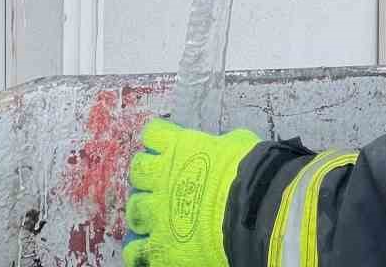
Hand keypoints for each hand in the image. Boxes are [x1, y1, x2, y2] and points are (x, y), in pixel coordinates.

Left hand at [124, 118, 260, 266]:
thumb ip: (219, 146)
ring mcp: (158, 212)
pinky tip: (146, 251)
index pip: (154, 134)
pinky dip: (139, 251)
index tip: (164, 146)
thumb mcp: (237, 144)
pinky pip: (136, 252)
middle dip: (146, 177)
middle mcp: (162, 177)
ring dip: (142, 211)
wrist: (250, 209)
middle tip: (159, 184)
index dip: (158, 140)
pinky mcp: (161, 246)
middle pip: (138, 171)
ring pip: (134, 208)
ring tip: (153, 218)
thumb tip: (221, 148)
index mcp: (181, 148)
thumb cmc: (249, 172)